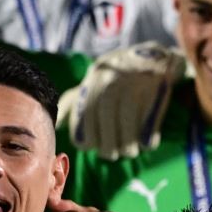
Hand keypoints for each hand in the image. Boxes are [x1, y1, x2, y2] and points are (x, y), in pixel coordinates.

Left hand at [59, 43, 183, 158]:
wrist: (155, 57)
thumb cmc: (117, 77)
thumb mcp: (93, 81)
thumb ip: (73, 102)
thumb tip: (55, 125)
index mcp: (95, 77)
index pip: (86, 111)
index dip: (87, 134)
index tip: (91, 146)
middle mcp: (114, 76)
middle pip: (107, 116)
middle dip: (107, 143)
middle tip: (111, 154)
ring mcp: (136, 79)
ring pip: (128, 120)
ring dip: (127, 144)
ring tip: (129, 152)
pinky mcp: (157, 85)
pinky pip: (149, 119)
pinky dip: (146, 138)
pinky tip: (145, 144)